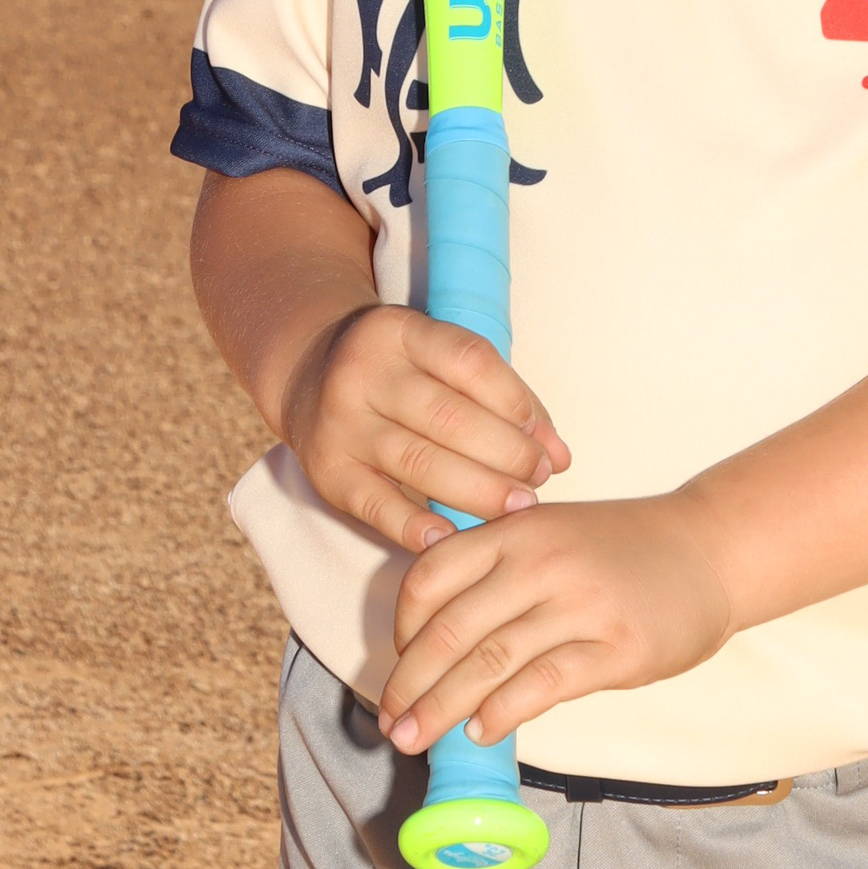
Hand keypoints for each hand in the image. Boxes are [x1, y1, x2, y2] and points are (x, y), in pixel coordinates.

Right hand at [282, 305, 569, 557]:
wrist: (308, 373)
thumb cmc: (401, 371)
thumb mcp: (439, 358)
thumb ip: (501, 396)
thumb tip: (559, 453)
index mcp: (399, 331)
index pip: (469, 360)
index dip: (515, 401)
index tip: (544, 436)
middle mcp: (364, 373)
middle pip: (449, 418)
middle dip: (507, 453)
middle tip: (540, 478)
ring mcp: (341, 424)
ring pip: (419, 462)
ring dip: (479, 491)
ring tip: (518, 507)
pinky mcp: (327, 472)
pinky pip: (376, 505)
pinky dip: (416, 526)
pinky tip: (452, 537)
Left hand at [377, 495, 734, 753]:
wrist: (709, 550)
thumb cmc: (622, 549)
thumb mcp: (552, 533)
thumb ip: (497, 567)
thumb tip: (432, 641)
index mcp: (517, 529)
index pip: (431, 577)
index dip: (402, 630)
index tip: (397, 666)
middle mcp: (542, 561)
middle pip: (451, 629)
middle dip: (410, 685)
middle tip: (391, 724)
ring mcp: (580, 603)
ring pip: (489, 662)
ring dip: (442, 709)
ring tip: (417, 739)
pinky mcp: (615, 646)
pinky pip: (542, 684)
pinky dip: (502, 713)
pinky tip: (481, 731)